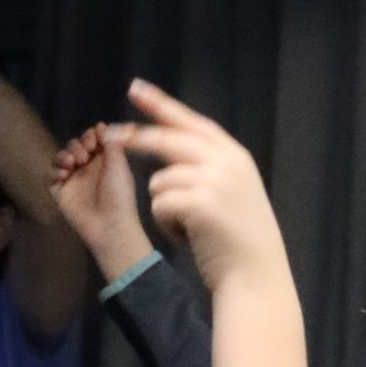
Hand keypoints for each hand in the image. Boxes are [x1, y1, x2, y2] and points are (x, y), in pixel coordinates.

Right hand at [51, 123, 153, 284]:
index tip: (95, 141)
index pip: (92, 138)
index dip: (90, 135)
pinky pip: (51, 176)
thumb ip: (110, 142)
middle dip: (78, 144)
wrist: (109, 225)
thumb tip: (101, 125)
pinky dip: (55, 171)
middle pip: (75, 145)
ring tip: (73, 163)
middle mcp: (88, 168)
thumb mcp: (119, 164)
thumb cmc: (119, 196)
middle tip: (84, 156)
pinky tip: (64, 175)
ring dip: (64, 155)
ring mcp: (74, 180)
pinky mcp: (61, 193)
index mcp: (104, 160)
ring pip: (61, 158)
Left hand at [114, 82, 285, 295]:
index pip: (192, 122)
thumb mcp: (232, 194)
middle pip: (168, 140)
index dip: (162, 106)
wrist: (255, 276)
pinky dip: (167, 226)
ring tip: (190, 229)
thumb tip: (173, 157)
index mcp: (235, 156)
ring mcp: (214, 180)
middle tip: (110, 136)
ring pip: (159, 181)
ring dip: (164, 208)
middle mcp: (226, 161)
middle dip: (136, 137)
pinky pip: (160, 205)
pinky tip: (189, 238)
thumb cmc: (238, 244)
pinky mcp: (199, 203)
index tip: (136, 89)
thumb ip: (210, 170)